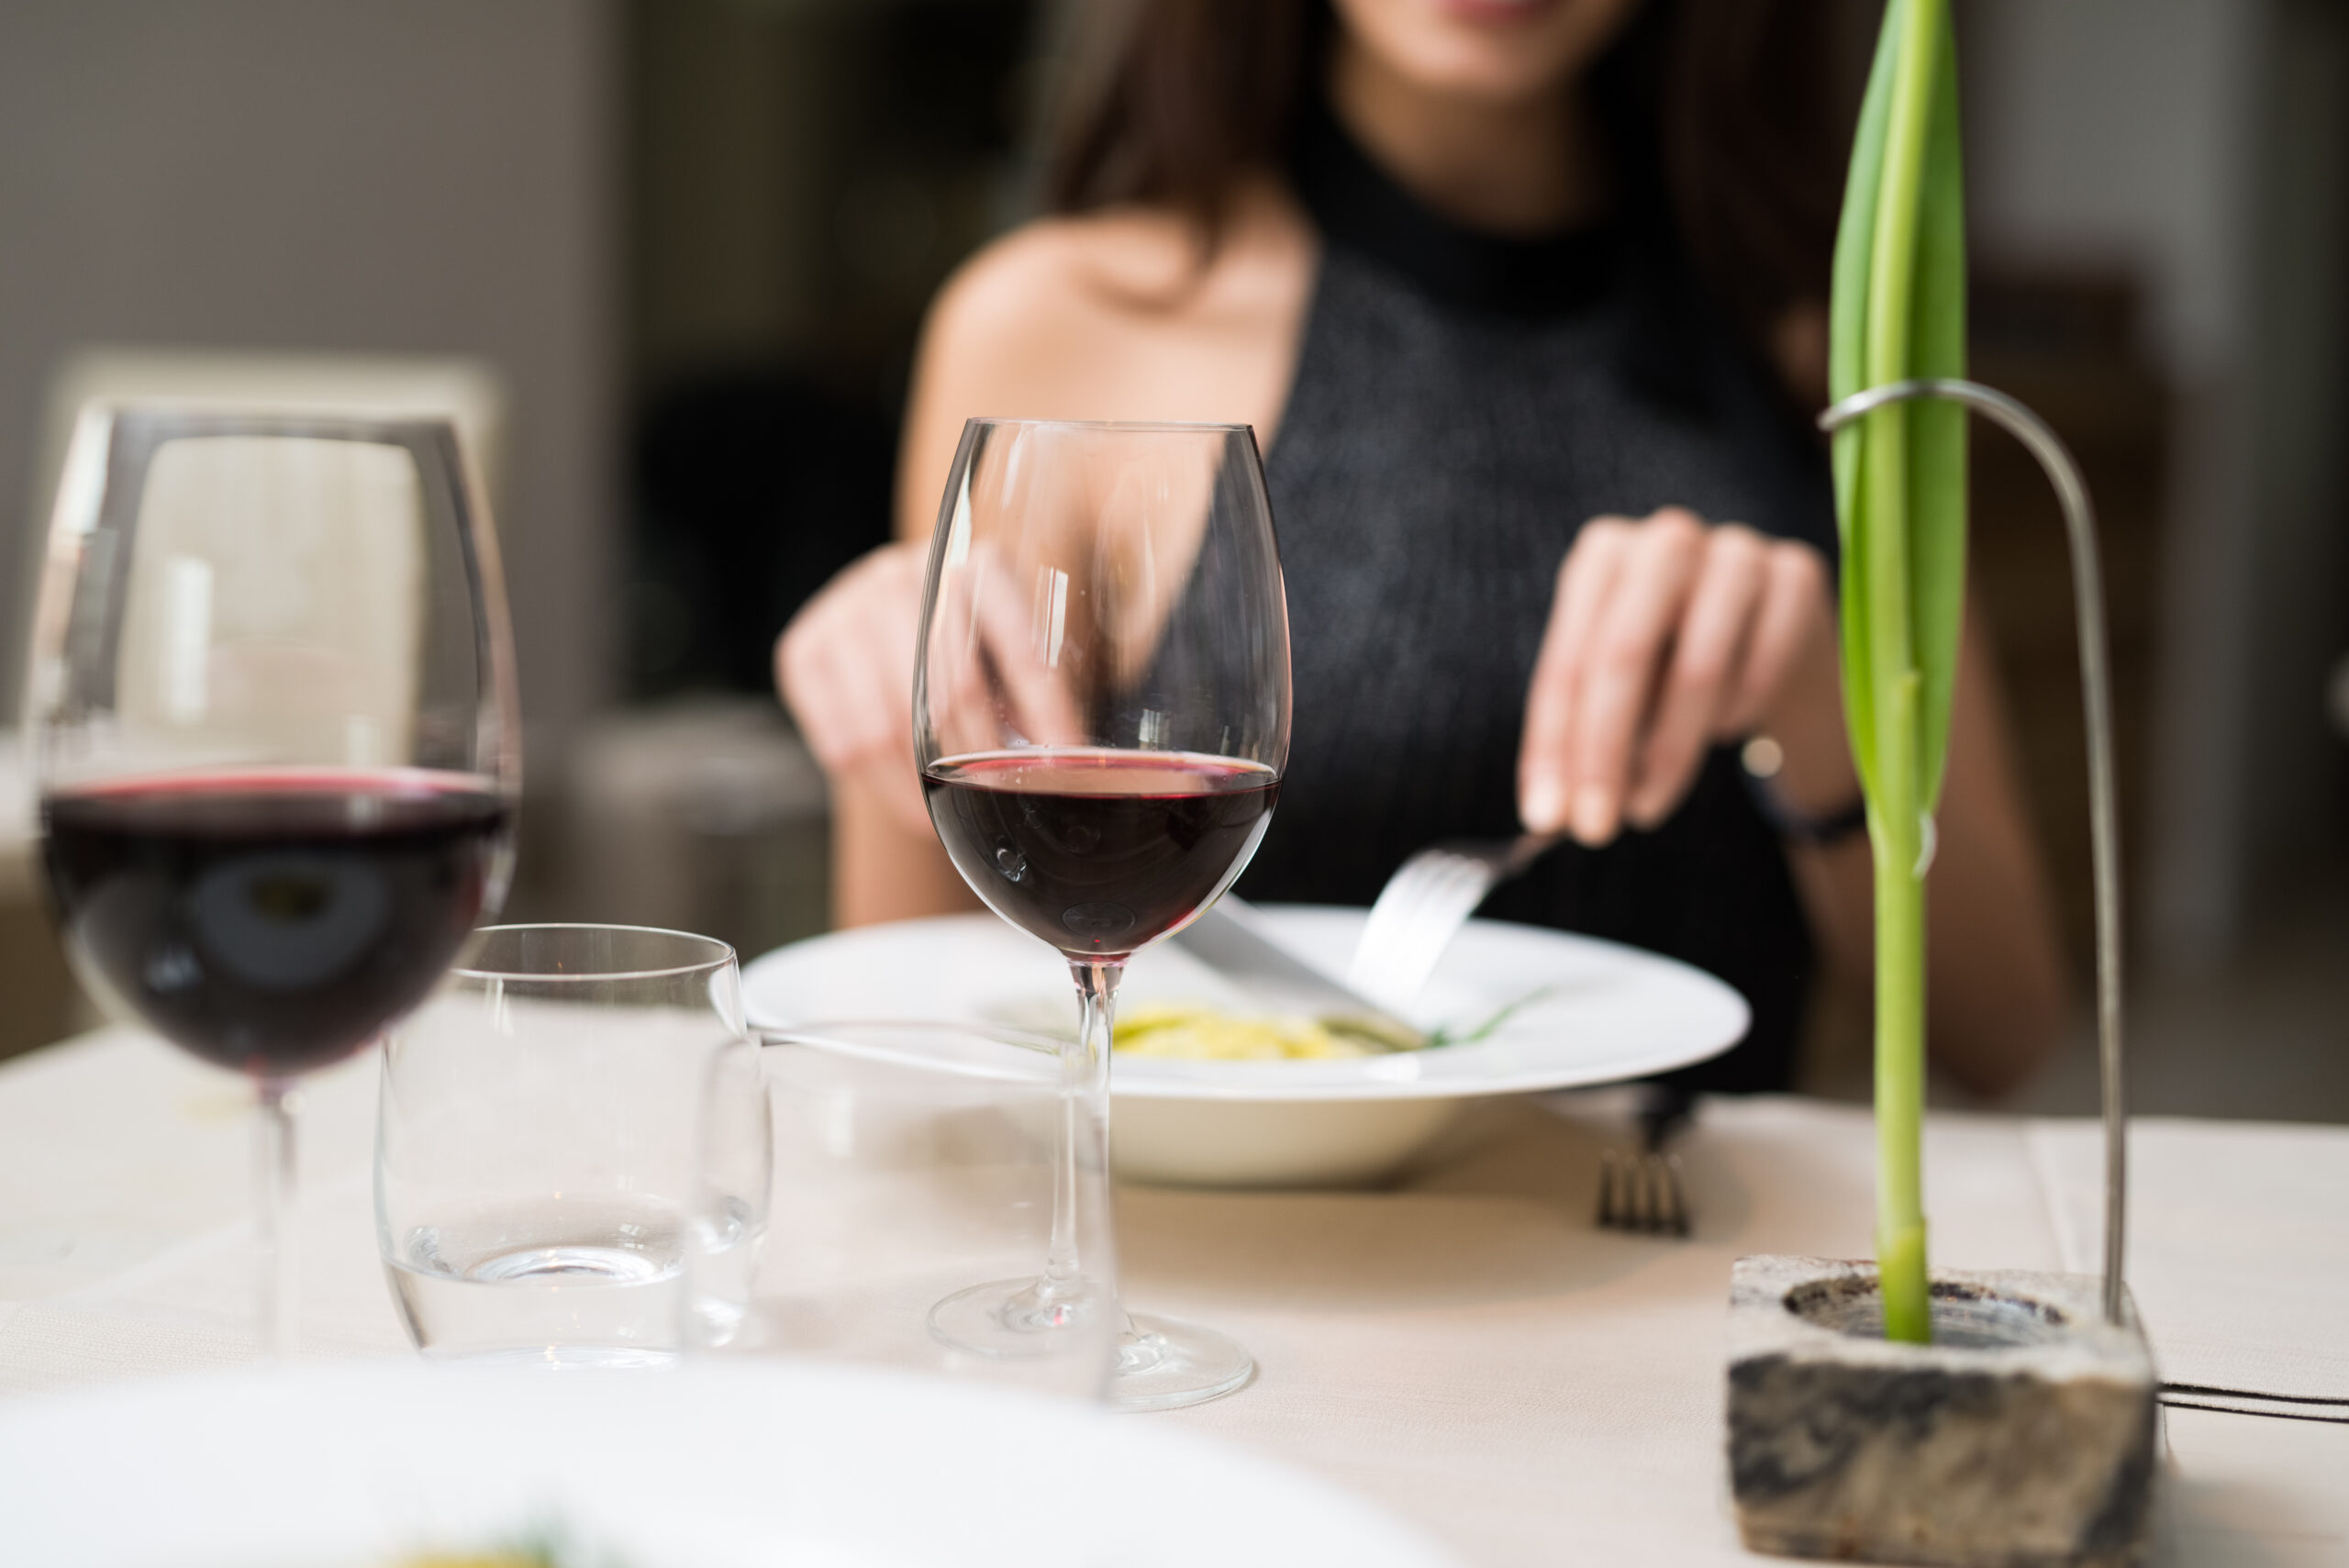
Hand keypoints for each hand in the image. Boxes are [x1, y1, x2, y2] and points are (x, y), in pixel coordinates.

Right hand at [776, 538, 1090, 838]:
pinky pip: (840, 739)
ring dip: (921, 786)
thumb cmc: (965, 644)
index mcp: (974, 563)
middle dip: (977, 761)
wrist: (884, 616)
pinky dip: (876, 783)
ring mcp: (846, 608)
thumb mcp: (1009, 648)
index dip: (1047, 712)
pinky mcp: (803, 649)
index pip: (1020, 648)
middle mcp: (904, 574)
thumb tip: (1072, 762)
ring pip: (888, 725)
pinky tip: (905, 797)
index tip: (1065, 761)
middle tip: (994, 802)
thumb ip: (1036, 690)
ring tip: (946, 815)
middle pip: (949, 689)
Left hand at [1518, 507, 1842, 844]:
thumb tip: (1549, 817)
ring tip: (1655, 797)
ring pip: (1697, 669)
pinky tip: (1728, 727)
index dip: (1553, 744)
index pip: (1566, 662)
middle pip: (1623, 654)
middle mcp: (1665, 540)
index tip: (1549, 816)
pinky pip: (1763, 666)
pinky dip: (1739, 713)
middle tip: (1599, 827)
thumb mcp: (1619, 695)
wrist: (1775, 639)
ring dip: (1673, 751)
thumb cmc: (1673, 668)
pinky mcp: (1798, 572)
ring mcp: (1737, 550)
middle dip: (1605, 752)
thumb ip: (1581, 742)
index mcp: (1601, 555)